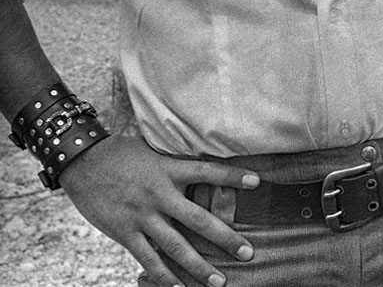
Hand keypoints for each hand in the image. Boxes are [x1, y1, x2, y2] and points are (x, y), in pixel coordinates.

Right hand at [58, 134, 259, 286]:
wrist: (82, 162)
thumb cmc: (120, 153)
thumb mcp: (152, 152)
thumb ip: (174, 164)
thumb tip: (198, 168)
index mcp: (169, 170)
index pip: (208, 171)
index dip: (233, 176)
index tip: (257, 182)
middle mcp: (160, 195)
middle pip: (199, 220)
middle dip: (225, 238)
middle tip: (248, 252)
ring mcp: (143, 216)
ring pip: (177, 247)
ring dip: (200, 267)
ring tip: (220, 281)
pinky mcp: (125, 233)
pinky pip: (148, 260)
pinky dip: (164, 277)